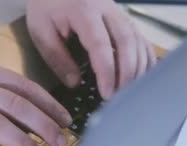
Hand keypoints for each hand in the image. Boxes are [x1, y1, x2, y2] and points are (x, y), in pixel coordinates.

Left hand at [26, 0, 156, 98]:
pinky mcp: (124, 16)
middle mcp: (106, 8)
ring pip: (137, 39)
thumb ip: (56, 56)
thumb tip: (74, 83)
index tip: (107, 93)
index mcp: (83, 11)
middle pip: (126, 41)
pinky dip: (145, 56)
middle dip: (126, 72)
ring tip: (128, 90)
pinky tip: (141, 75)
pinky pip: (140, 36)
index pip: (100, 45)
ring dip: (137, 67)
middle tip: (119, 96)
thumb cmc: (46, 5)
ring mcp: (118, 11)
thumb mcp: (41, 30)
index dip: (107, 72)